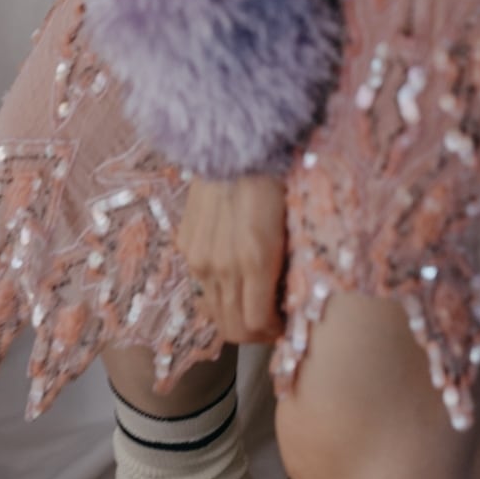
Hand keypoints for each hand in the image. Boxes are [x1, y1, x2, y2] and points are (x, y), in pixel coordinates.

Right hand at [177, 174, 286, 344]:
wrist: (235, 143)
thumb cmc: (276, 180)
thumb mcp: (293, 227)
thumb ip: (285, 269)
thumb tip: (285, 301)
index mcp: (256, 260)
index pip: (255, 326)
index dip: (271, 335)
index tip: (283, 326)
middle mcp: (222, 265)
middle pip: (231, 326)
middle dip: (253, 333)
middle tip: (270, 323)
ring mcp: (199, 256)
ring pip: (214, 310)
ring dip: (233, 316)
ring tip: (251, 304)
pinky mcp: (186, 243)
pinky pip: (200, 284)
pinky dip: (217, 292)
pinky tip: (232, 278)